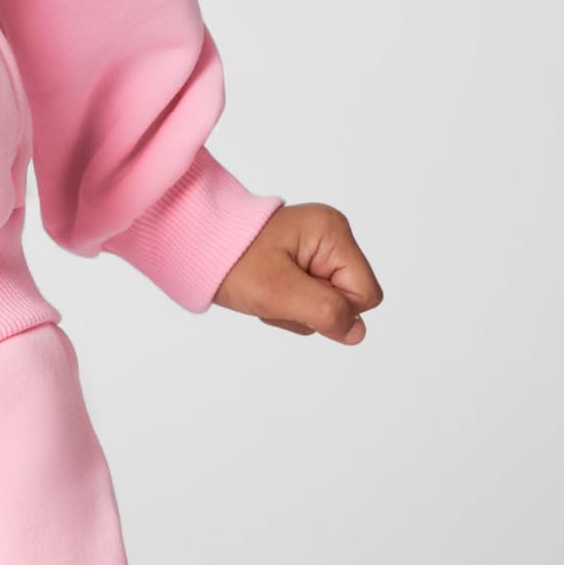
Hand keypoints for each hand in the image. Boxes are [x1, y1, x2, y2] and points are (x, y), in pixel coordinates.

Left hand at [210, 202, 381, 344]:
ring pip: (329, 305)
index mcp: (333, 232)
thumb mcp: (278, 291)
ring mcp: (318, 250)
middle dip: (312, 310)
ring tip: (268, 289)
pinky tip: (269, 290)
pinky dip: (289, 305)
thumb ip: (324, 311)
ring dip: (297, 310)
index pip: (366, 295)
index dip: (334, 309)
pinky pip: (312, 301)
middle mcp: (332, 237)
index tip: (296, 296)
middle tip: (277, 294)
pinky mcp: (304, 263)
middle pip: (349, 301)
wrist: (197, 245)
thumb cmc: (232, 260)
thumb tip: (357, 332)